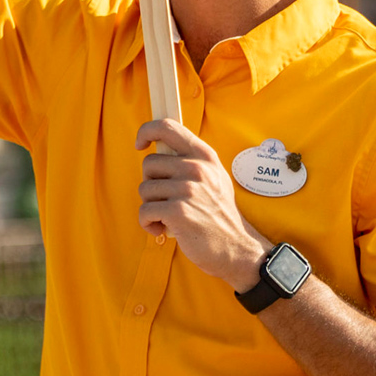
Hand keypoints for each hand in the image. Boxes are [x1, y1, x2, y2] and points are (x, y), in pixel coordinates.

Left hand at [136, 118, 272, 290]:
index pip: (167, 127)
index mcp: (204, 155)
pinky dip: (148, 223)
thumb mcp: (214, 176)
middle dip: (152, 184)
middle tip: (168, 200)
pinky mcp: (178, 212)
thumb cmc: (219, 213)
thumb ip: (191, 159)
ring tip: (170, 217)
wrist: (235, 248)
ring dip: (151, 207)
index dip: (147, 131)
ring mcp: (187, 189)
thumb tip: (159, 146)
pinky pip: (144, 212)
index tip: (140, 144)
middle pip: (148, 164)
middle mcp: (196, 168)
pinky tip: (163, 229)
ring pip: (144, 190)